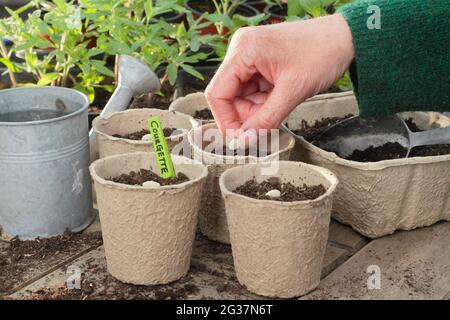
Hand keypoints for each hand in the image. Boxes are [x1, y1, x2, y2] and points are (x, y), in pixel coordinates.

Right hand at [205, 14, 353, 136]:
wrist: (347, 38)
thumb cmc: (324, 53)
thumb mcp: (293, 92)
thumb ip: (265, 119)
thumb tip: (244, 141)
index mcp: (244, 50)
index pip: (217, 93)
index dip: (226, 120)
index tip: (240, 139)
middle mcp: (242, 50)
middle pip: (228, 95)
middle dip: (246, 115)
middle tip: (267, 124)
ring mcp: (251, 55)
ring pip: (241, 95)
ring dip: (257, 109)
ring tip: (282, 103)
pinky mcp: (260, 62)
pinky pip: (253, 90)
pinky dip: (264, 101)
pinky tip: (281, 97)